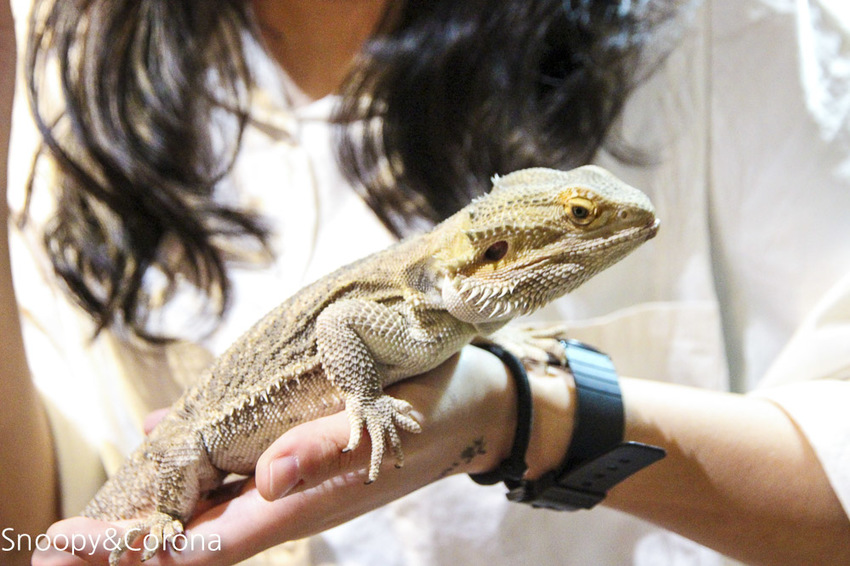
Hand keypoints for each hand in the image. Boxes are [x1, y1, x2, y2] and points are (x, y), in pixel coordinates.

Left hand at [33, 346, 541, 565]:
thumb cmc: (439, 408)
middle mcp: (288, 497)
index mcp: (305, 498)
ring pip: (205, 503)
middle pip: (189, 533)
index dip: (130, 551)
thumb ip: (330, 451)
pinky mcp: (299, 455)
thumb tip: (267, 480)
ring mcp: (293, 480)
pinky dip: (187, 463)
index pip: (199, 540)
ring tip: (89, 514)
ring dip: (148, 510)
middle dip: (122, 540)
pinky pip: (230, 469)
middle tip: (49, 543)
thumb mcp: (396, 422)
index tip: (63, 550)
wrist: (476, 404)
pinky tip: (160, 434)